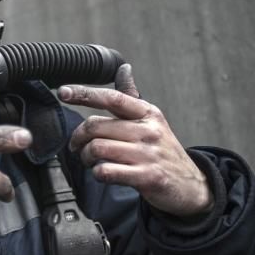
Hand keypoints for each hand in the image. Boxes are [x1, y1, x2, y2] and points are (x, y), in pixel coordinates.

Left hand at [58, 64, 212, 216]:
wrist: (192, 185)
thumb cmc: (163, 151)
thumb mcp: (152, 121)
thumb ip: (132, 97)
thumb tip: (123, 69)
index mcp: (147, 113)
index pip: (112, 97)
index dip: (84, 93)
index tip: (63, 92)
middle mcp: (148, 130)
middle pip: (96, 126)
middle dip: (79, 138)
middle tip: (78, 147)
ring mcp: (148, 154)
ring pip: (97, 149)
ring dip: (86, 158)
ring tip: (91, 161)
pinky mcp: (147, 177)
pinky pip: (107, 171)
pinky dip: (97, 173)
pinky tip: (103, 172)